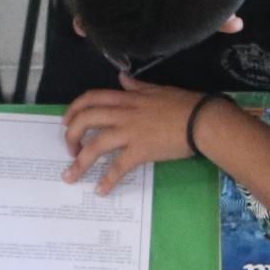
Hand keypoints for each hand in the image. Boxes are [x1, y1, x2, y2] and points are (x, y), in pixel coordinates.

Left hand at [62, 76, 205, 193]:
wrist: (202, 120)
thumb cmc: (185, 104)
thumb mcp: (157, 90)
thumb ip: (136, 86)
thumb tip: (121, 78)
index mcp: (127, 99)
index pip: (91, 98)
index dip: (74, 109)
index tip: (67, 121)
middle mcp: (123, 114)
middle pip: (85, 120)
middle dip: (71, 136)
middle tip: (70, 149)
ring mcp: (130, 133)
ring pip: (95, 146)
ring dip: (79, 162)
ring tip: (70, 176)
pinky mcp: (140, 151)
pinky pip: (117, 167)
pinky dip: (107, 180)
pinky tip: (100, 191)